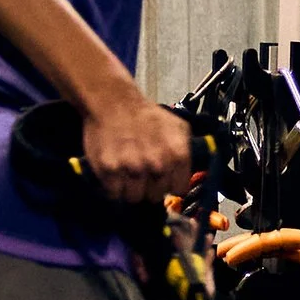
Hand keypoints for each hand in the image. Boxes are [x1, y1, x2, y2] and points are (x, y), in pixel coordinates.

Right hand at [78, 89, 192, 204]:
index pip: (178, 190)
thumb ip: (187, 153)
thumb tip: (189, 176)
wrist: (114, 101)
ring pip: (134, 198)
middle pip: (155, 196)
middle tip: (141, 171)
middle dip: (149, 187)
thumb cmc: (146, 116)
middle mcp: (157, 164)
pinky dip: (112, 185)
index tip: (162, 178)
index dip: (169, 184)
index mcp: (177, 155)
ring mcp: (132, 168)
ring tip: (127, 170)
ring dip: (130, 188)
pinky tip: (115, 170)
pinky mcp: (109, 170)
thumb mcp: (178, 128)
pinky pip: (113, 193)